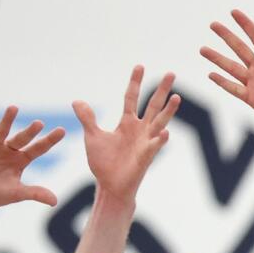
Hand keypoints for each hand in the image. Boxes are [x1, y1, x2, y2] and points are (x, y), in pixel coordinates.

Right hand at [0, 107, 64, 207]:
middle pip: (21, 139)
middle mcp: (9, 150)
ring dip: (7, 120)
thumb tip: (55, 202)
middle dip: (30, 131)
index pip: (38, 149)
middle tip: (40, 123)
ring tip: (14, 108)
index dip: (49, 140)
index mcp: (21, 160)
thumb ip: (33, 193)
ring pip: (2, 131)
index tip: (62, 130)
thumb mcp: (15, 194)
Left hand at [72, 66, 179, 205]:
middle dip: (162, 90)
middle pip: (153, 105)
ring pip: (160, 122)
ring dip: (169, 111)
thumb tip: (76, 101)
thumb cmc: (104, 164)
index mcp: (127, 123)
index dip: (135, 82)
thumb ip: (88, 118)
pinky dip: (159, 140)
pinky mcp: (146, 157)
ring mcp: (145, 142)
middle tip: (171, 73)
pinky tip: (165, 133)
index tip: (140, 66)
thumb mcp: (93, 137)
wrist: (109, 186)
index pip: (132, 98)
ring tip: (177, 97)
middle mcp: (140, 130)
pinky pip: (154, 147)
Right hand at [201, 10, 253, 128]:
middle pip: (239, 48)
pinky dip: (223, 82)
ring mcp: (253, 81)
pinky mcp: (251, 97)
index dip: (245, 24)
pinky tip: (211, 74)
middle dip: (226, 36)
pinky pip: (234, 88)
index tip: (233, 12)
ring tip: (203, 49)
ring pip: (231, 67)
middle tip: (212, 24)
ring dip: (217, 58)